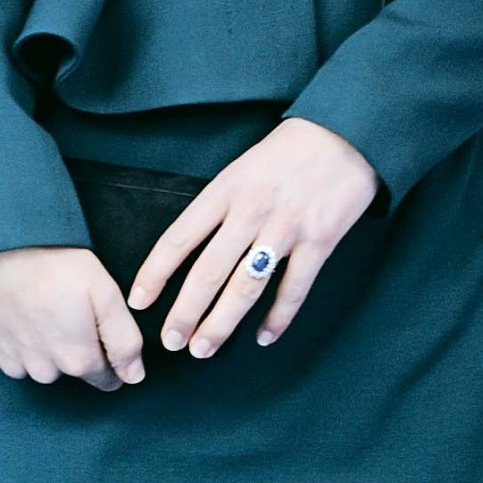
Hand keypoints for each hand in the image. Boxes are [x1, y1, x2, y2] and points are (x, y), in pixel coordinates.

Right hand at [0, 246, 146, 391]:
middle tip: (66, 306)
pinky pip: (6, 356)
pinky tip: (13, 313)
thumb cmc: (48, 264)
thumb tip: (134, 375)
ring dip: (42, 344)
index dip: (110, 356)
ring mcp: (12, 364)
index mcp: (77, 358)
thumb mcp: (101, 288)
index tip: (99, 329)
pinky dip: (11, 340)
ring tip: (38, 305)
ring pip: (39, 364)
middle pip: (71, 370)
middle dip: (74, 347)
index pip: (106, 378)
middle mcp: (45, 371)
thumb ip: (124, 336)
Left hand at [126, 117, 380, 358]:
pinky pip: (293, 289)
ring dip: (222, 323)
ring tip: (203, 348)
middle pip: (209, 271)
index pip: (180, 237)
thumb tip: (193, 249)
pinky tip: (264, 337)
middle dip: (185, 312)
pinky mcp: (319, 241)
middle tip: (170, 341)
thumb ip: (221, 205)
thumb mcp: (243, 166)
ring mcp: (286, 228)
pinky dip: (278, 318)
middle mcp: (251, 210)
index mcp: (227, 189)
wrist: (343, 133)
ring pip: (245, 287)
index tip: (138, 300)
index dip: (156, 272)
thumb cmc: (288, 151)